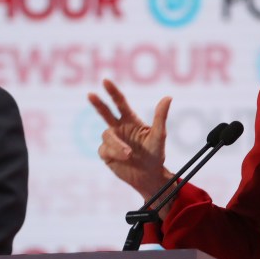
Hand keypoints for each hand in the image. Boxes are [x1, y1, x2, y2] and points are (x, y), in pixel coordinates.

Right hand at [88, 79, 173, 204]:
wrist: (148, 177)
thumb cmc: (155, 155)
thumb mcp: (159, 136)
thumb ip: (160, 117)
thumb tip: (168, 97)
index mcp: (131, 120)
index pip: (120, 103)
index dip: (113, 91)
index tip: (105, 81)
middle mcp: (119, 128)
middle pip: (105, 112)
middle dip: (97, 103)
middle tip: (90, 94)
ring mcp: (112, 141)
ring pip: (107, 136)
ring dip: (117, 144)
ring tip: (129, 154)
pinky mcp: (106, 153)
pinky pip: (105, 149)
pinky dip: (114, 153)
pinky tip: (123, 158)